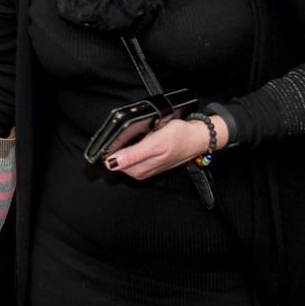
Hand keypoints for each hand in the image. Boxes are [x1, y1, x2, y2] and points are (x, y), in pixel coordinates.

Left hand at [105, 115, 227, 179]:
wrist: (196, 138)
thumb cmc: (179, 138)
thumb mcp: (155, 143)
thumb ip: (132, 155)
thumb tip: (111, 163)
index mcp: (139, 169)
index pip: (111, 162)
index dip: (109, 149)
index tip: (116, 138)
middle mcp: (140, 171)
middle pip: (116, 159)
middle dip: (119, 145)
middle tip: (134, 134)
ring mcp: (143, 168)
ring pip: (123, 156)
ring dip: (127, 145)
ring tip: (140, 137)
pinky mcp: (147, 163)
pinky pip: (132, 155)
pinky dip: (134, 145)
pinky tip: (142, 140)